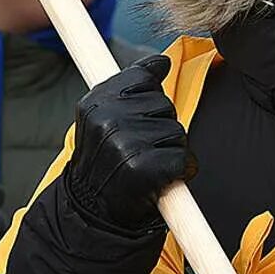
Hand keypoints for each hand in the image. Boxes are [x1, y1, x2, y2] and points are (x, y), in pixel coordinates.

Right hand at [65, 55, 193, 230]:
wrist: (92, 213)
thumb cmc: (105, 162)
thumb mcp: (105, 118)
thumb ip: (132, 87)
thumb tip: (163, 61)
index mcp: (95, 103)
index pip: (142, 76)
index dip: (149, 95)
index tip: (139, 115)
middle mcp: (107, 120)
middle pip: (164, 104)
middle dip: (160, 126)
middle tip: (139, 149)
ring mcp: (124, 144)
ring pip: (176, 132)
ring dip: (169, 150)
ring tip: (146, 165)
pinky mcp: (143, 169)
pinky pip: (182, 159)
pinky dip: (177, 172)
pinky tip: (156, 180)